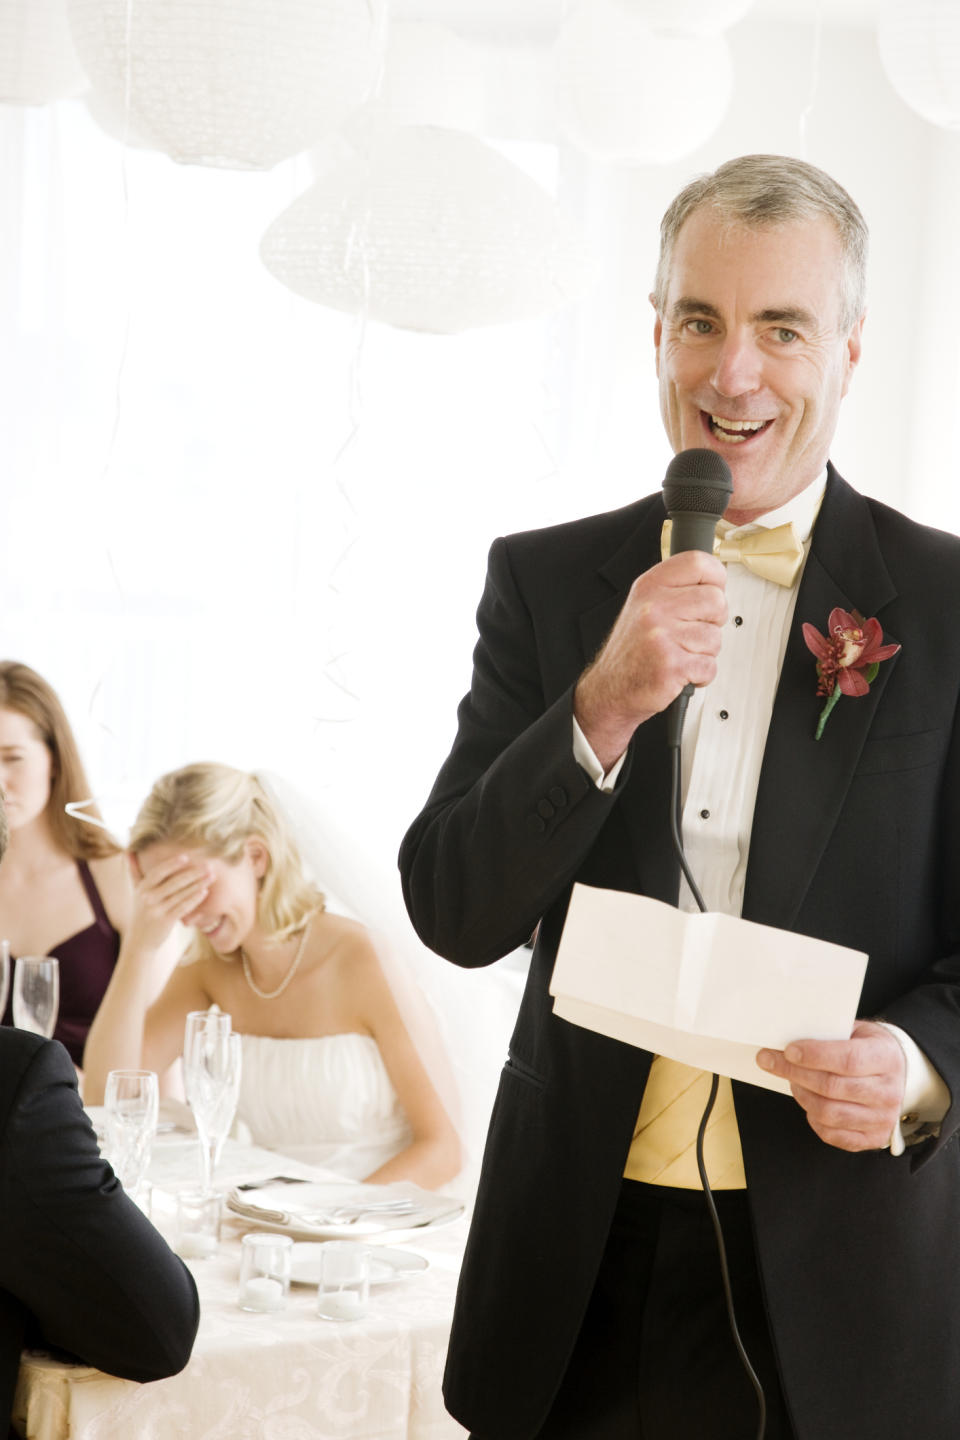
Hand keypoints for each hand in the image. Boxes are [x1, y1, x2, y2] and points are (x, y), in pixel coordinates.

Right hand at [126, 852, 211, 953]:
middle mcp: (147, 898)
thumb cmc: (141, 912)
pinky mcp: (165, 921)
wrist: (139, 941)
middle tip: (208, 865)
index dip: (171, 864)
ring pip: (181, 894)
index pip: (158, 872)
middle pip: (173, 882)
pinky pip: (182, 908)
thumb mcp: (136, 891)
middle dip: (193, 873)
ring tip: (211, 876)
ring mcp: (156, 910)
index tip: (186, 857)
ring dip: (198, 884)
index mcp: (142, 888)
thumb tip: (128, 851)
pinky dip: (194, 899)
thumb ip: (134, 871)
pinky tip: (205, 891)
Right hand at [574, 550, 726, 769]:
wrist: (609, 690)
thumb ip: (675, 590)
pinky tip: (680, 671)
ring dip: (705, 652)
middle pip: (715, 600)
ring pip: (715, 637)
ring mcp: (661, 636)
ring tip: (680, 654)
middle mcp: (653, 607)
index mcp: (649, 587)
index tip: (713, 589)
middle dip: (714, 621)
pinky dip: (701, 674)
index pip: (697, 562)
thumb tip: (715, 584)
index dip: (715, 577)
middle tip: (693, 632)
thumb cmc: (631, 651)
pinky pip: (710, 665)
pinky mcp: (671, 665)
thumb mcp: (643, 606)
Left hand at [757, 1020, 905, 1151]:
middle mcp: (888, 1092)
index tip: (788, 1050)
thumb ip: (831, 1035)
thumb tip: (789, 1037)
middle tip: (771, 1061)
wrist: (902, 1075)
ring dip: (801, 1094)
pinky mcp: (872, 1138)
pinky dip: (812, 1118)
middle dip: (795, 1073)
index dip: (814, 1055)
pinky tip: (808, 1101)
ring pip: (828, 1112)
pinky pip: (832, 1134)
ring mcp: (882, 1119)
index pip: (848, 1060)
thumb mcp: (859, 1032)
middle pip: (832, 1087)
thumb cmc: (871, 1050)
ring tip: (792, 1080)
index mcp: (886, 1059)